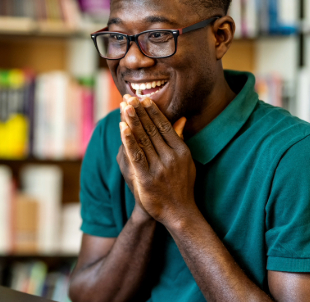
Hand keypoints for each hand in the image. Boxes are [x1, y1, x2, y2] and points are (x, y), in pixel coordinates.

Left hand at [118, 95, 196, 226]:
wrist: (179, 213)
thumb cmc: (182, 186)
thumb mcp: (186, 161)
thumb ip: (180, 139)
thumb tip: (182, 119)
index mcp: (181, 151)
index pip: (164, 126)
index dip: (153, 112)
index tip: (144, 99)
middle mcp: (171, 157)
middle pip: (152, 129)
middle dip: (139, 112)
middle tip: (129, 97)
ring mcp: (159, 167)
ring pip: (143, 139)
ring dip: (132, 121)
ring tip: (125, 106)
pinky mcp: (147, 178)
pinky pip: (136, 155)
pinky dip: (129, 140)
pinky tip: (123, 128)